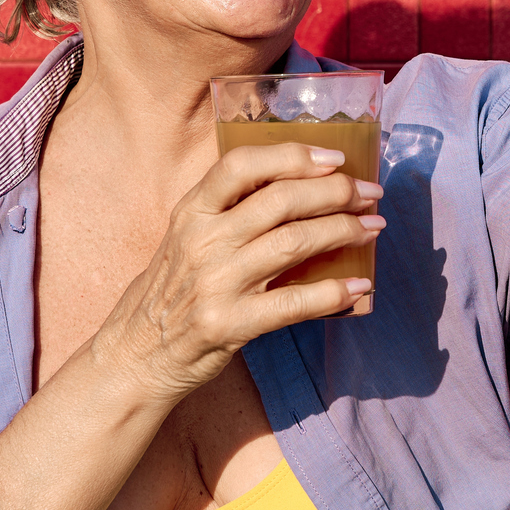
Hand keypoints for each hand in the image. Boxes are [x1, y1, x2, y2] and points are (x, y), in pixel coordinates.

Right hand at [90, 143, 382, 408]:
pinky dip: (334, 293)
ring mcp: (215, 283)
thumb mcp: (187, 237)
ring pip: (293, 243)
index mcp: (191, 211)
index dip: (292, 156)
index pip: (241, 165)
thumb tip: (304, 187)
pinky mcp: (229, 324)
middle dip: (336, 192)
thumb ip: (230, 211)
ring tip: (373, 228)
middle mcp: (202, 241)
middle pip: (280, 200)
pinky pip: (294, 304)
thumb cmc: (173, 290)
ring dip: (343, 231)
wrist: (137, 354)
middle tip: (370, 194)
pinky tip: (360, 286)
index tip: (335, 158)